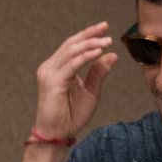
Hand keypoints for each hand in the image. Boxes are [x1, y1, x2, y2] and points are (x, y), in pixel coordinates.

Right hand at [33, 22, 118, 138]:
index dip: (88, 35)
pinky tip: (98, 52)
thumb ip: (98, 73)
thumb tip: (111, 54)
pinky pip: (72, 64)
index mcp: (58, 68)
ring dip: (90, 44)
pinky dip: (85, 56)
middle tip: (106, 28)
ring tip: (107, 41)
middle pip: (71, 44)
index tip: (104, 27)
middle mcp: (50, 67)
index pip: (72, 45)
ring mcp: (49, 73)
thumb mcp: (91, 91)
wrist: (58, 134)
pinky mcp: (52, 81)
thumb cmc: (71, 116)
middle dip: (89, 35)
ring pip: (71, 51)